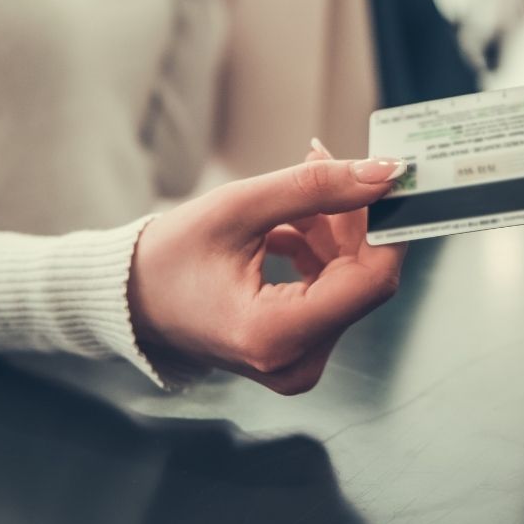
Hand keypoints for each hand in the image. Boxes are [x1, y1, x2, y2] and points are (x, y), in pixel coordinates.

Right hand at [127, 147, 407, 394]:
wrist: (133, 298)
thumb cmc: (171, 255)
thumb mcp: (240, 207)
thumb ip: (315, 188)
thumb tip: (385, 174)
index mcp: (276, 335)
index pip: (371, 280)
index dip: (388, 224)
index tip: (390, 176)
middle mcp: (295, 362)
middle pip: (361, 277)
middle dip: (353, 216)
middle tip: (330, 161)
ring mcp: (298, 362)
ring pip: (348, 279)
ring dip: (333, 227)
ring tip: (301, 184)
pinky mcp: (297, 350)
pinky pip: (330, 290)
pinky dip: (319, 248)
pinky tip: (291, 219)